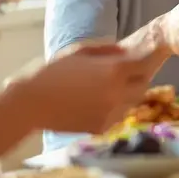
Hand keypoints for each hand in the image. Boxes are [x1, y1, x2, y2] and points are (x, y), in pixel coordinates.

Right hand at [17, 44, 156, 132]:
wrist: (31, 103)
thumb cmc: (52, 71)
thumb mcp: (80, 51)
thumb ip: (108, 49)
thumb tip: (127, 52)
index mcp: (114, 70)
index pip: (145, 64)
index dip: (147, 59)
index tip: (148, 56)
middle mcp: (118, 93)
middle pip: (144, 85)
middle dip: (139, 78)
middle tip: (127, 74)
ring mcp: (111, 113)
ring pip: (133, 103)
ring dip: (128, 94)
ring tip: (108, 88)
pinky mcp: (102, 128)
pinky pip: (118, 116)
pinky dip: (115, 109)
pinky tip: (96, 102)